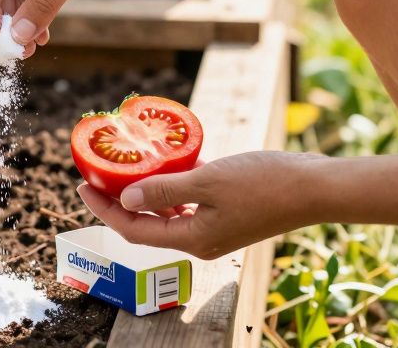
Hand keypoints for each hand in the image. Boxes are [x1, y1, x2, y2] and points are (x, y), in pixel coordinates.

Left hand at [77, 151, 317, 259]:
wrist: (315, 187)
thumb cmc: (265, 184)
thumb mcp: (208, 181)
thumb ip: (164, 189)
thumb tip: (123, 198)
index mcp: (192, 238)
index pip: (133, 229)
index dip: (103, 208)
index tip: (82, 184)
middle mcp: (200, 238)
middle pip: (146, 222)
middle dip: (118, 199)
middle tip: (97, 171)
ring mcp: (216, 226)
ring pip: (168, 210)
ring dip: (146, 189)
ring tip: (126, 164)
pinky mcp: (229, 211)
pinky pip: (191, 200)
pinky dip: (176, 183)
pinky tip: (168, 160)